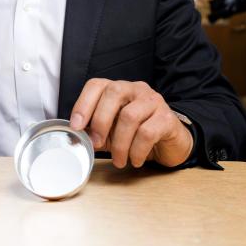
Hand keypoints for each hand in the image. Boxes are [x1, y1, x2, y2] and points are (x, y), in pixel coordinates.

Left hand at [69, 79, 192, 168]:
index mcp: (118, 89)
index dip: (83, 104)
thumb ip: (95, 130)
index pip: (97, 85)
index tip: (76, 126)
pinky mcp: (167, 118)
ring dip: (120, 143)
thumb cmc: (136, 135)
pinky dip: (137, 150)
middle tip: (97, 144)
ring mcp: (153, 101)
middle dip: (100, 121)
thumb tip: (75, 137)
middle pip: (114, 93)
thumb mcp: (111, 132)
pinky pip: (148, 132)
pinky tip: (134, 160)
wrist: (170, 144)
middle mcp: (136, 89)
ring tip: (119, 160)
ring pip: (130, 116)